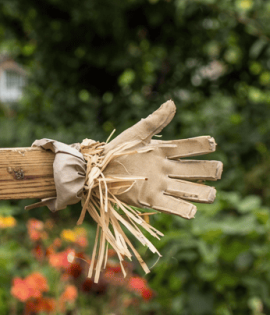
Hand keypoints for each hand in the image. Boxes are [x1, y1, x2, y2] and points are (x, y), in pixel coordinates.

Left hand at [104, 100, 221, 218]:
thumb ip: (156, 120)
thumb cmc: (116, 149)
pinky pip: (170, 206)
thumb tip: (172, 102)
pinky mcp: (150, 199)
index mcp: (164, 152)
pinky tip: (193, 212)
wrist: (96, 168)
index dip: (201, 145)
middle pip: (194, 171)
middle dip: (208, 171)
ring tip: (212, 194)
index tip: (212, 143)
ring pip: (187, 190)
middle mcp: (166, 170)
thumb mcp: (137, 133)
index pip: (189, 148)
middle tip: (218, 170)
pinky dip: (182, 209)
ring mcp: (160, 186)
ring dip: (201, 193)